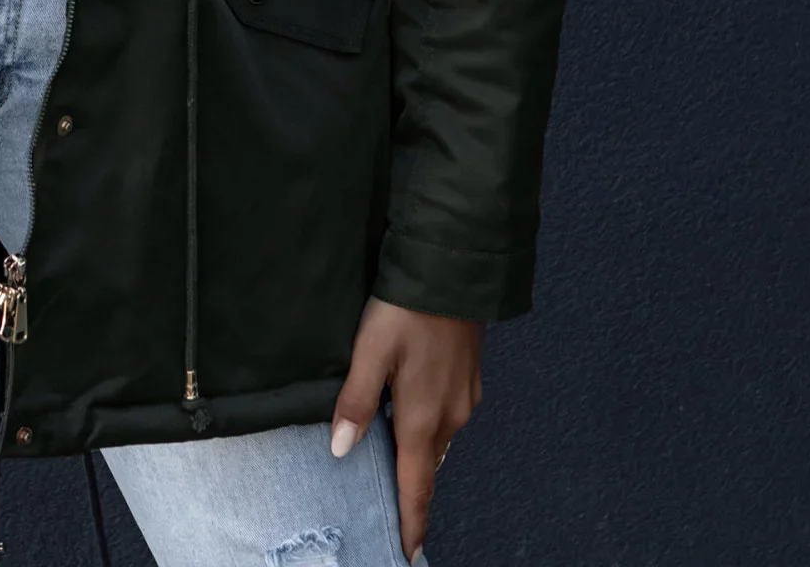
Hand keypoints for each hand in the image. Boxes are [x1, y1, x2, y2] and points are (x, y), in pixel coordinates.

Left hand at [330, 295, 483, 563]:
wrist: (453, 270)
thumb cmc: (407, 309)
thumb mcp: (370, 350)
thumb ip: (354, 401)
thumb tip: (340, 449)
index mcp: (423, 418)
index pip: (416, 487)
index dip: (410, 522)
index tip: (406, 552)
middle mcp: (450, 417)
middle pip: (425, 465)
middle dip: (409, 486)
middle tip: (388, 504)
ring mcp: (464, 398)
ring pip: (436, 439)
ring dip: (417, 451)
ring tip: (393, 457)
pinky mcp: (470, 377)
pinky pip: (447, 415)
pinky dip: (428, 424)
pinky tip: (410, 408)